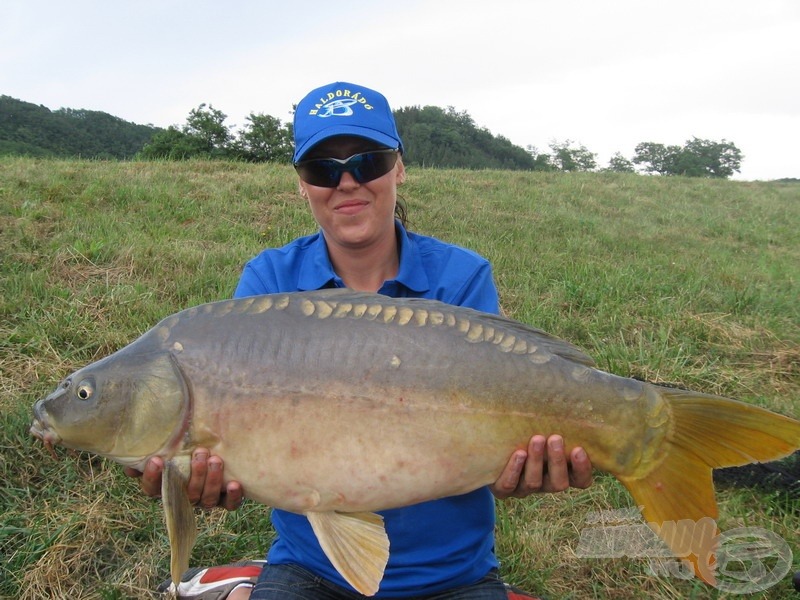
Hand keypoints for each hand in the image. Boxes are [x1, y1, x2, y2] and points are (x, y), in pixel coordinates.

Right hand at [123, 447, 243, 510]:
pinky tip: (235, 484)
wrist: (213, 443)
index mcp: (166, 485)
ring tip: (215, 460)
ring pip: (207, 499)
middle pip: (186, 495)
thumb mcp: (167, 443)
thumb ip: (148, 449)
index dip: (152, 478)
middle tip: (200, 452)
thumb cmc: (184, 443)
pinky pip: (229, 505)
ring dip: (212, 481)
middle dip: (194, 475)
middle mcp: (185, 496)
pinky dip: (233, 497)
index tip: (157, 460)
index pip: (152, 489)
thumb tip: (129, 464)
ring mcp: (205, 498)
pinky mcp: (225, 498)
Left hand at [490, 434, 592, 498]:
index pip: (581, 480)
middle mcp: (544, 484)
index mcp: (561, 473)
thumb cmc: (527, 430)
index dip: (582, 468)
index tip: (579, 449)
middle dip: (557, 460)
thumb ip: (556, 424)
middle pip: (558, 483)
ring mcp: (524, 489)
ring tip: (537, 439)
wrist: (491, 445)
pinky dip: (514, 469)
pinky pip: (508, 485)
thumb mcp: (544, 428)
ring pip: (534, 482)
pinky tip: (519, 453)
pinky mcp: (502, 489)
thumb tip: (570, 398)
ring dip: (536, 461)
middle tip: (555, 438)